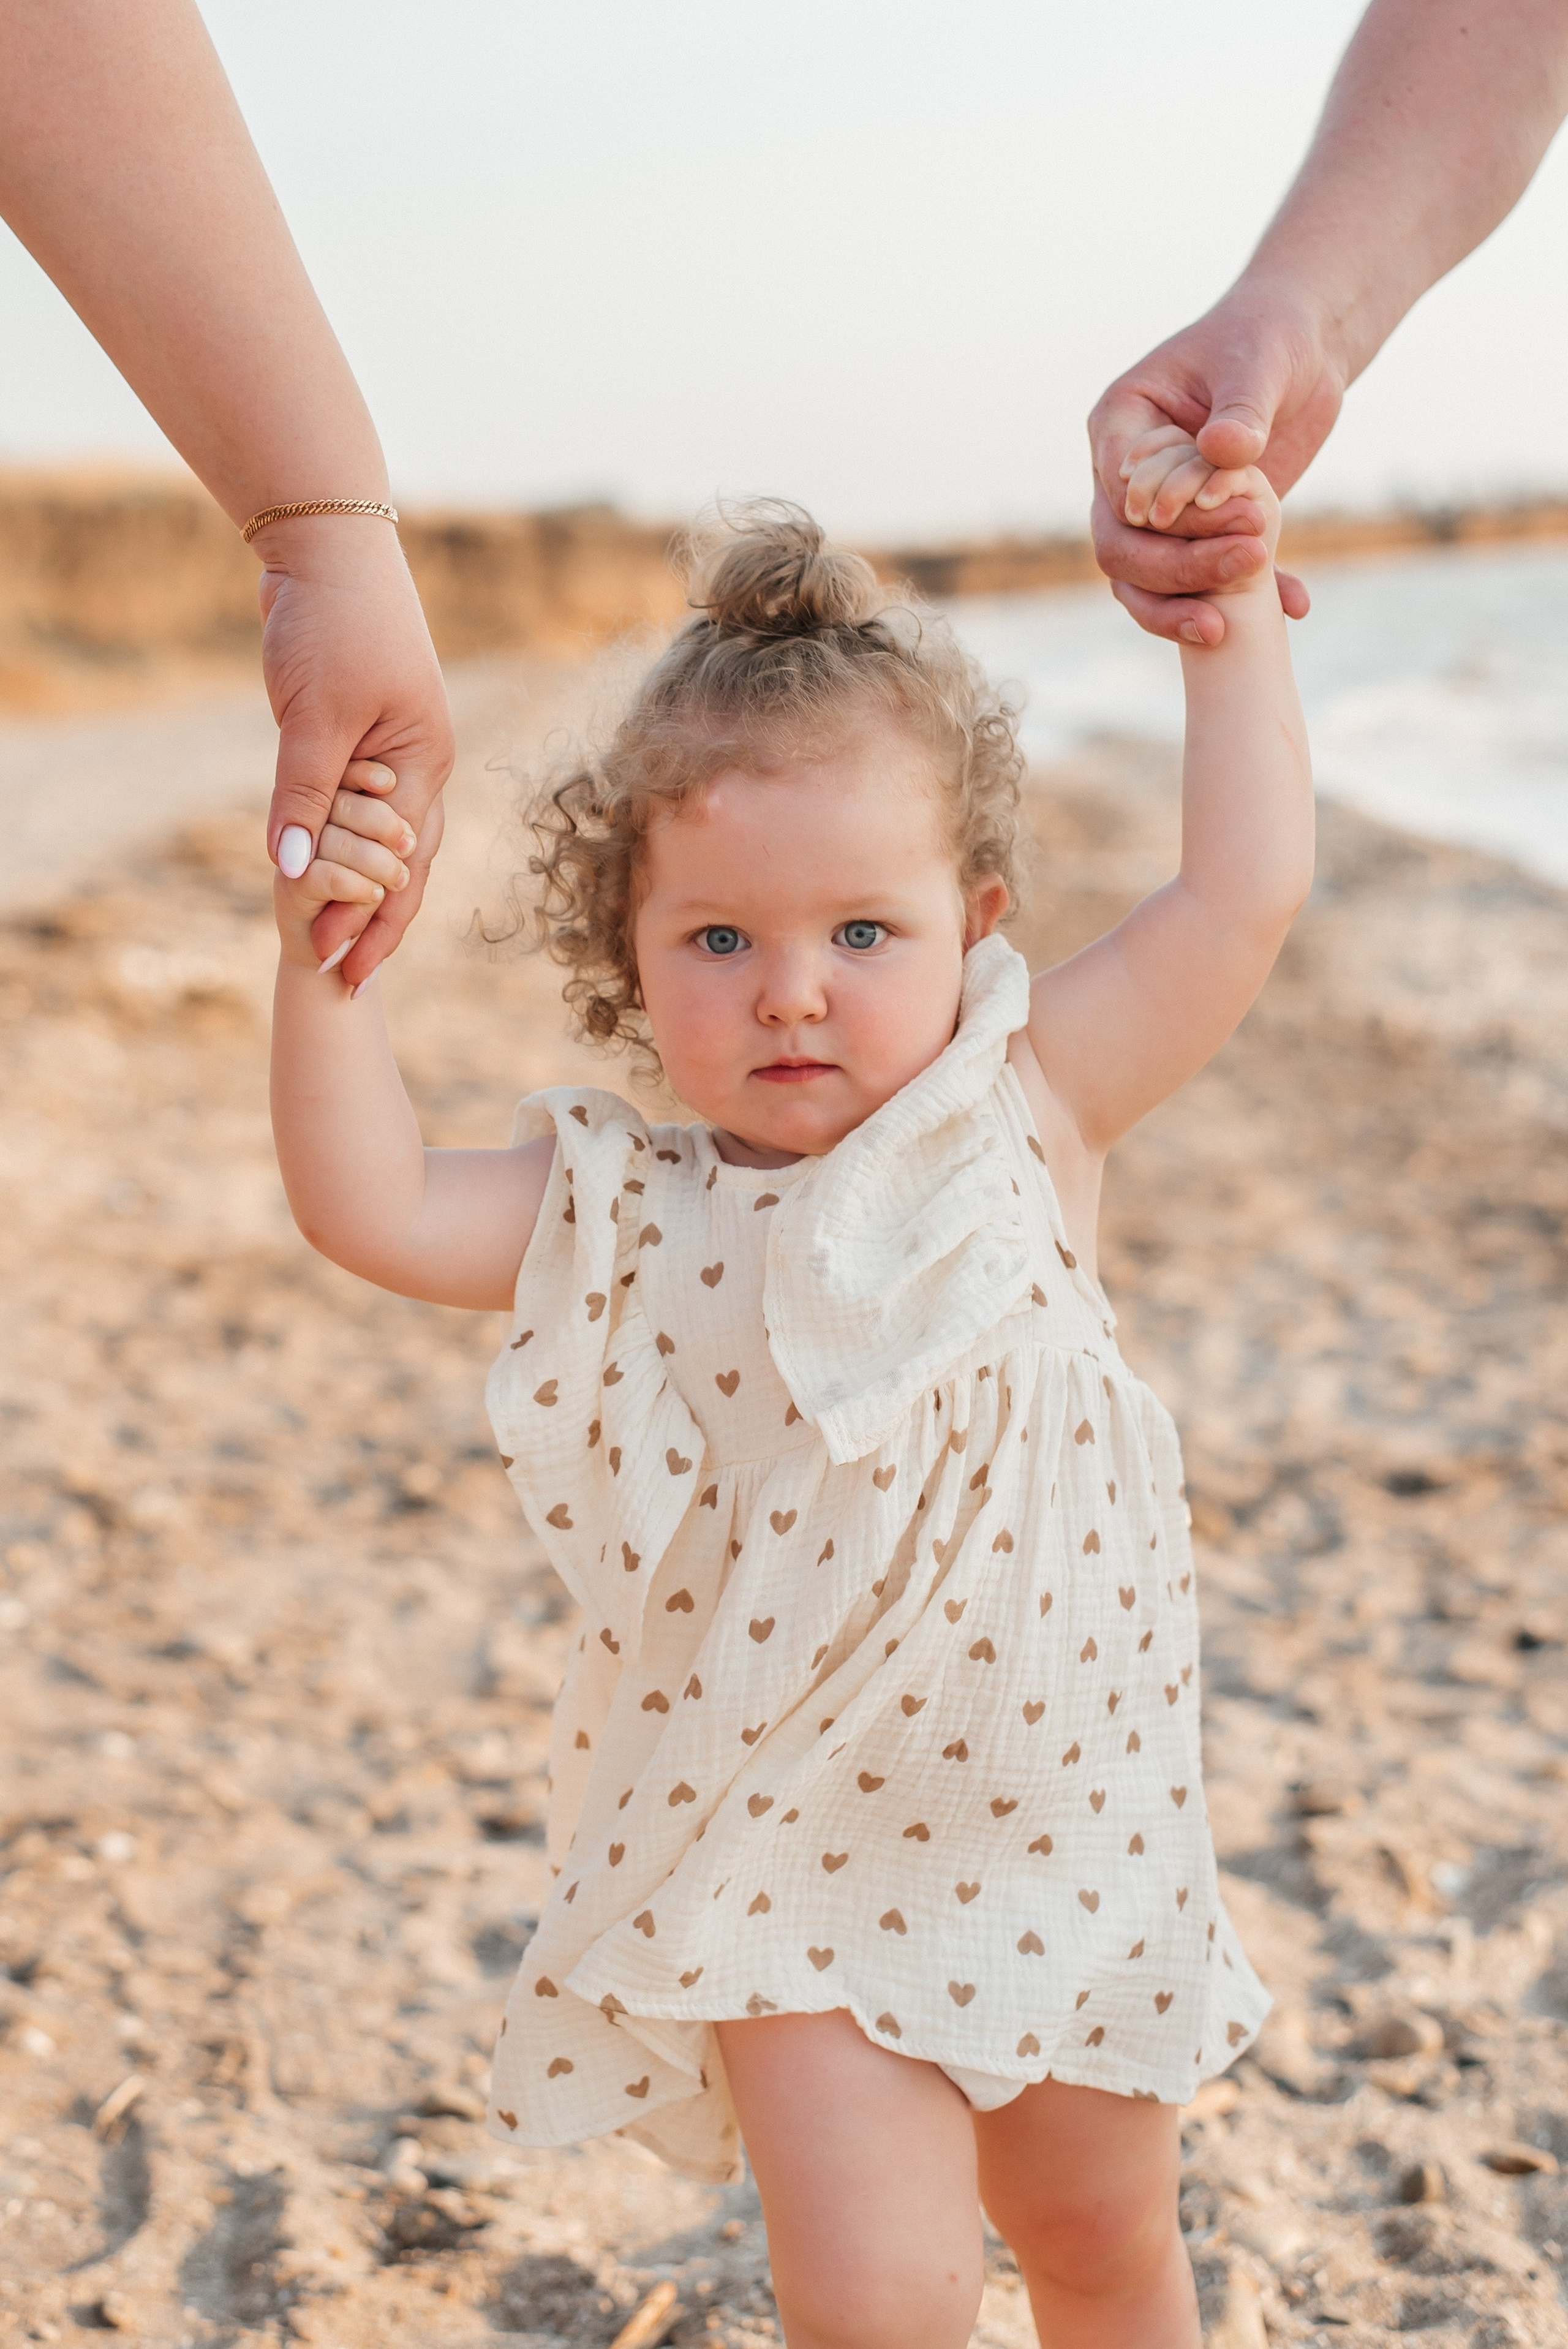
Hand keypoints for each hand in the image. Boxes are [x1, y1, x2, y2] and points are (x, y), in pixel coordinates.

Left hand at [257, 513, 453, 988]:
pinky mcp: (356, 733)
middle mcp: (417, 766)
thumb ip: (303, 796)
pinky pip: (350, 805)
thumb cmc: (333, 622)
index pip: (403, 864)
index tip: (339, 967)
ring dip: (356, 886)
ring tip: (330, 937)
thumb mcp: (315, 715)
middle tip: (340, 975)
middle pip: (403, 863)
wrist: (327, 546)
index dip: (372, 919)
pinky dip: (337, 843)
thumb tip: (291, 873)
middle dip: (373, 919)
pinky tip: (315, 870)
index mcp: (423, 764)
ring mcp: (391, 750)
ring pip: (380, 838)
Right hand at [1089, 283, 1345, 643]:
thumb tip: (1222, 451)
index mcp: (1120, 424)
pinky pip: (1204, 583)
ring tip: (1230, 628)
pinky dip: (1242, 603)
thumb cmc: (1269, 337)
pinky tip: (1292, 603)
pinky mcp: (1202, 533)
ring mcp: (1159, 512)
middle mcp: (1127, 477)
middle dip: (1176, 570)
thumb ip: (1241, 408)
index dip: (1162, 518)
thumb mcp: (1259, 363)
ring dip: (1184, 606)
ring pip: (1143, 581)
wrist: (1304, 350)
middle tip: (1247, 561)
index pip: (1117, 492)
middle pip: (1122, 549)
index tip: (1225, 515)